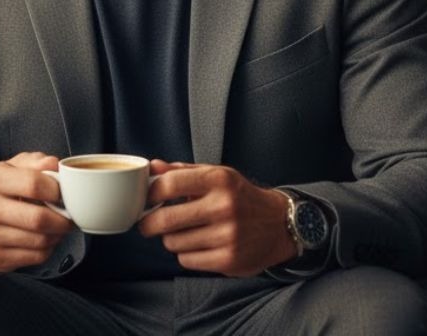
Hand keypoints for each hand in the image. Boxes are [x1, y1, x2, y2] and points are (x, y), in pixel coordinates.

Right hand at [0, 152, 73, 272]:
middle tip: (70, 216)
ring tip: (58, 227)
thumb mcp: (14, 167)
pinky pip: (36, 256)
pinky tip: (45, 238)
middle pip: (38, 218)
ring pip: (40, 240)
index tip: (64, 193)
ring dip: (58, 235)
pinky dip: (49, 248)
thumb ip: (37, 162)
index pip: (34, 184)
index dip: (57, 190)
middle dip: (63, 219)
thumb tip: (56, 166)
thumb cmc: (1, 190)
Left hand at [137, 160, 295, 276]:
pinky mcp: (229, 260)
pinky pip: (187, 260)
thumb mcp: (216, 175)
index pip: (169, 184)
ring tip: (181, 232)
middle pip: (166, 219)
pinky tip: (196, 245)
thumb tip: (152, 167)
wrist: (279, 225)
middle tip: (146, 224)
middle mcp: (224, 207)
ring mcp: (228, 236)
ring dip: (170, 239)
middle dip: (148, 224)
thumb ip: (182, 171)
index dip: (150, 194)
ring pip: (173, 243)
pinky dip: (185, 254)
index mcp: (219, 180)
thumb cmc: (240, 197)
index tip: (146, 200)